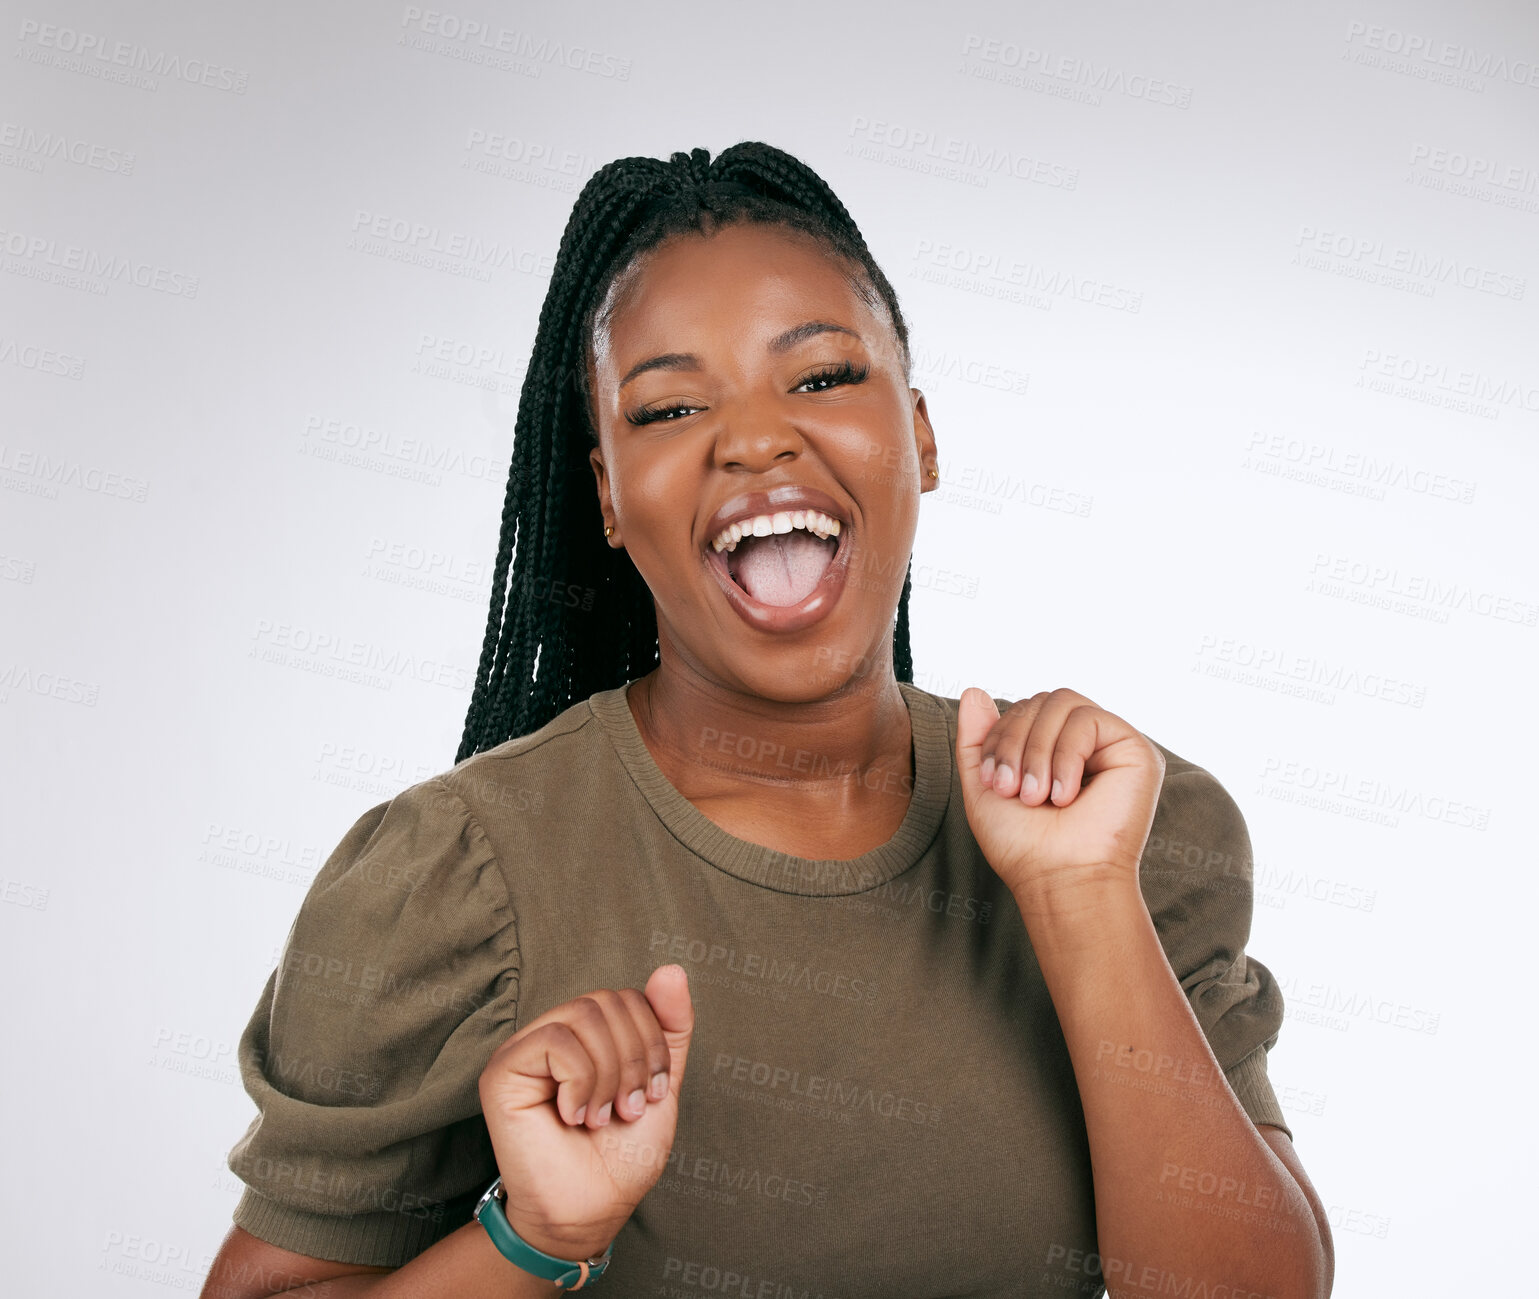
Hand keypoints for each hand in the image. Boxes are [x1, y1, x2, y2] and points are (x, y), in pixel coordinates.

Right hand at [478, 964, 693, 1260]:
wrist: (590, 1210)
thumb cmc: (621, 1154)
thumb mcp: (661, 1082)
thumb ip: (669, 1027)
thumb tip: (672, 968)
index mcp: (588, 1034)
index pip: (629, 997)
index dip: (653, 1041)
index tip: (654, 1094)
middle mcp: (553, 1033)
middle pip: (607, 1000)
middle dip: (634, 1059)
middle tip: (627, 1108)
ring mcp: (524, 1048)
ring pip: (583, 1015)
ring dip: (608, 1075)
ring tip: (600, 1116)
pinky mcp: (503, 1070)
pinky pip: (556, 1041)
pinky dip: (580, 1081)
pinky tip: (573, 1116)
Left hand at [955, 687, 1164, 902]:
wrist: (1058, 880)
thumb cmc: (1023, 845)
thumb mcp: (985, 785)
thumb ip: (977, 739)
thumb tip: (973, 690)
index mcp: (1054, 748)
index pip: (1023, 710)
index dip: (999, 736)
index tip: (994, 783)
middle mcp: (1085, 742)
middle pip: (1040, 701)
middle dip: (1014, 742)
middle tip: (1012, 790)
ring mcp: (1110, 743)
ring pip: (1061, 703)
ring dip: (1038, 751)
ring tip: (1037, 796)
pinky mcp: (1135, 749)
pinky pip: (1088, 719)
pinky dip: (1066, 756)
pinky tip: (1064, 796)